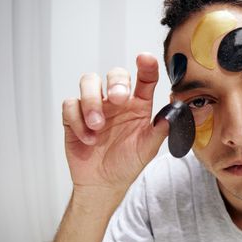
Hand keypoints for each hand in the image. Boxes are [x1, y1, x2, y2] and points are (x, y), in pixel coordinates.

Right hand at [62, 53, 167, 201]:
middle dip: (116, 82)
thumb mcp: (148, 149)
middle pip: (115, 73)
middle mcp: (117, 101)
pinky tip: (89, 139)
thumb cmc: (127, 162)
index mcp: (138, 105)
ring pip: (89, 81)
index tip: (145, 58)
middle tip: (118, 99)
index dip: (146, 66)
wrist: (103, 183)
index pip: (145, 79)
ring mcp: (95, 107)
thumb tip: (171, 115)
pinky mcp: (74, 116)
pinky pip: (70, 104)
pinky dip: (77, 120)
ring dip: (92, 101)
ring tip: (98, 126)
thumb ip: (159, 131)